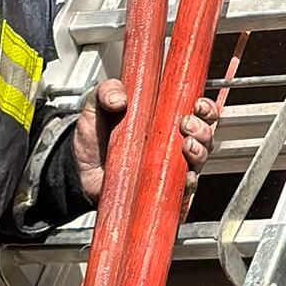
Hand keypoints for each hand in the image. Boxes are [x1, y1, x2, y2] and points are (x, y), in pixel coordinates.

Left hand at [69, 75, 224, 206]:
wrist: (80, 175)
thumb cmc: (94, 142)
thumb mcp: (95, 109)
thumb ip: (104, 92)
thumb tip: (118, 97)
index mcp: (164, 120)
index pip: (197, 111)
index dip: (205, 107)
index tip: (198, 103)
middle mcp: (173, 145)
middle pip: (205, 135)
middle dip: (203, 128)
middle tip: (186, 123)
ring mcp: (170, 170)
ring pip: (200, 160)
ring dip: (199, 151)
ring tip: (186, 145)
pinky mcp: (164, 192)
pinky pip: (185, 191)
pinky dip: (188, 183)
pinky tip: (184, 176)